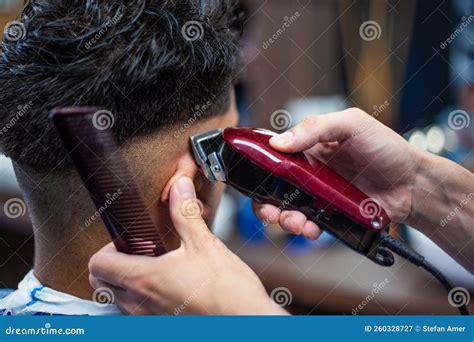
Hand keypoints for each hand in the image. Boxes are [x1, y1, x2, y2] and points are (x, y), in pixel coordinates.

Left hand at [89, 177, 286, 314]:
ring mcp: (149, 320)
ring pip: (118, 299)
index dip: (107, 247)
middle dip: (112, 264)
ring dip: (126, 281)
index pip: (98, 265)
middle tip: (137, 251)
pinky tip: (169, 286)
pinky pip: (137, 312)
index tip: (128, 239)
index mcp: (145, 279)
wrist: (248, 325)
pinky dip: (142, 297)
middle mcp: (140, 304)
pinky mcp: (162, 327)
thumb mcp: (205, 244)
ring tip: (155, 267)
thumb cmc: (228, 291)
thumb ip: (186, 213)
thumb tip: (179, 188)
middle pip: (101, 283)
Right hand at [254, 108, 422, 237]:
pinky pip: (308, 224)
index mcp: (309, 146)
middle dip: (265, 203)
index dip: (259, 168)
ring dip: (283, 219)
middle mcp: (309, 171)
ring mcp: (318, 194)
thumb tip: (277, 143)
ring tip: (294, 223)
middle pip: (273, 188)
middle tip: (270, 212)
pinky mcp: (329, 214)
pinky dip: (304, 229)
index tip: (252, 179)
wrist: (412, 184)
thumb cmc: (386, 148)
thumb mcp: (352, 124)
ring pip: (287, 209)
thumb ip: (315, 128)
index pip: (274, 155)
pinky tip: (311, 229)